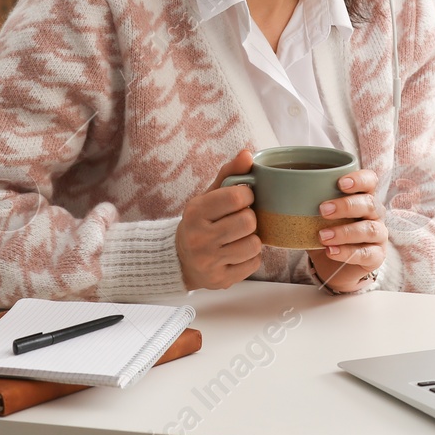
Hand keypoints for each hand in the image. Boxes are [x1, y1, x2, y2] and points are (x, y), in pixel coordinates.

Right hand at [176, 149, 262, 290]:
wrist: (181, 259)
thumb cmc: (200, 222)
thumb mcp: (209, 195)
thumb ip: (230, 173)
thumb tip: (248, 154)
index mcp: (196, 212)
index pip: (238, 197)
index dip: (248, 195)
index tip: (243, 198)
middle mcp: (199, 238)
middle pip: (248, 222)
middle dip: (250, 219)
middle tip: (241, 219)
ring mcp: (209, 262)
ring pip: (253, 245)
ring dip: (252, 239)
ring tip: (240, 237)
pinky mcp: (220, 280)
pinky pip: (253, 264)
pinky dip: (250, 257)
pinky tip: (237, 253)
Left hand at [307, 168, 386, 292]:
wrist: (332, 265)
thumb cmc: (325, 231)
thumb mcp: (314, 213)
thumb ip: (301, 198)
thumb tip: (263, 179)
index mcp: (362, 196)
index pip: (370, 180)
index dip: (359, 179)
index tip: (340, 183)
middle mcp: (374, 214)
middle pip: (369, 204)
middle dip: (345, 206)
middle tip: (322, 210)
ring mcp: (378, 235)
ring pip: (369, 229)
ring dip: (344, 232)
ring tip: (322, 236)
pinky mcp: (376, 257)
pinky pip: (366, 253)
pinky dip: (347, 252)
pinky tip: (330, 252)